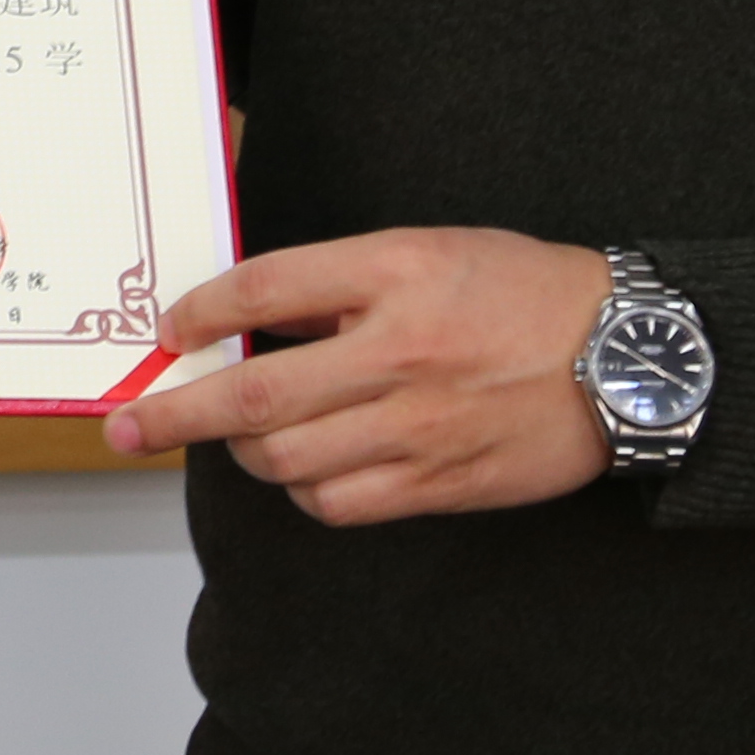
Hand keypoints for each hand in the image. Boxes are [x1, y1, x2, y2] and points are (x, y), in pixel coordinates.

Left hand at [102, 226, 618, 523]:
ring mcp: (420, 426)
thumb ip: (340, 280)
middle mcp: (400, 351)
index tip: (165, 331)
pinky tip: (311, 467)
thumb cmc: (526, 295)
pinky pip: (338, 502)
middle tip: (126, 426)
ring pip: (287, 460)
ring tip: (246, 437)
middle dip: (174, 415)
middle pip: (255, 396)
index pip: (264, 289)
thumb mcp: (429, 251)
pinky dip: (306, 489)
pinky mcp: (440, 483)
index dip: (199, 313)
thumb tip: (250, 312)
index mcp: (396, 273)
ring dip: (247, 453)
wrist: (628, 357)